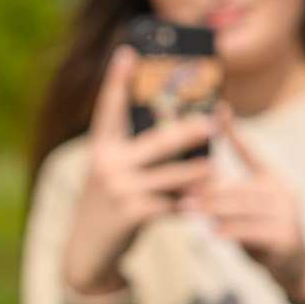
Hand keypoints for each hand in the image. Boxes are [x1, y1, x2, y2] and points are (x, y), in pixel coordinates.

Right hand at [61, 47, 215, 297]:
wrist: (88, 251)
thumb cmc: (108, 205)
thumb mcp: (111, 174)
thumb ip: (133, 155)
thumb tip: (177, 134)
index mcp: (100, 148)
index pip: (109, 109)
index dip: (118, 80)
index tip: (127, 52)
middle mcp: (107, 164)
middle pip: (155, 141)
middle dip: (186, 131)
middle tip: (212, 121)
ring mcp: (120, 189)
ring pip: (170, 176)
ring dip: (197, 172)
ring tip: (216, 167)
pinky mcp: (133, 214)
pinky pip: (170, 205)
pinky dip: (188, 204)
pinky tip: (203, 204)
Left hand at [199, 117, 304, 303]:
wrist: (294, 267)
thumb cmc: (263, 235)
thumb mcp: (247, 212)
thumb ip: (229, 198)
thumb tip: (192, 184)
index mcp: (272, 180)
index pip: (250, 152)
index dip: (234, 131)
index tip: (219, 108)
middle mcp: (283, 192)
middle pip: (239, 187)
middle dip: (208, 190)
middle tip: (181, 192)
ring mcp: (287, 215)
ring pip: (243, 209)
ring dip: (212, 210)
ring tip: (188, 210)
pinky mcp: (286, 237)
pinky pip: (252, 232)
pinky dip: (230, 232)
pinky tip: (211, 234)